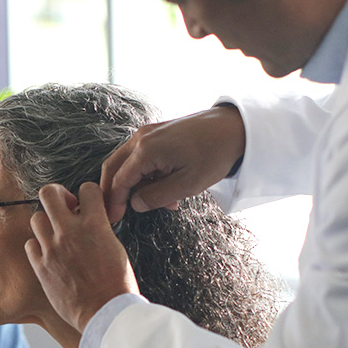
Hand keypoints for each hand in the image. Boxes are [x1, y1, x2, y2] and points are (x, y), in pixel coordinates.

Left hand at [26, 183, 138, 331]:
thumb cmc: (116, 284)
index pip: (87, 188)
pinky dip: (38, 246)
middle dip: (56, 196)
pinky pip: (30, 244)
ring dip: (46, 223)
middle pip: (49, 193)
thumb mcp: (115, 247)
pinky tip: (49, 254)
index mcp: (95, 224)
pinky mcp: (41, 266)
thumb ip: (99, 228)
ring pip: (36, 217)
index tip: (85, 204)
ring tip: (55, 234)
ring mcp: (52, 248)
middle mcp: (70, 231)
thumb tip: (88, 219)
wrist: (105, 312)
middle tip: (63, 209)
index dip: (86, 194)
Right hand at [100, 105, 244, 222]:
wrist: (233, 128)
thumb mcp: (188, 184)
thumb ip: (157, 196)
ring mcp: (148, 133)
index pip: (119, 180)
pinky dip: (144, 173)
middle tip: (118, 213)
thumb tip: (135, 204)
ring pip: (126, 162)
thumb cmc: (215, 154)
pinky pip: (140, 156)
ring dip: (134, 184)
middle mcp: (141, 138)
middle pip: (114, 167)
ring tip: (162, 201)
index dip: (113, 202)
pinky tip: (165, 186)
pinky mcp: (156, 133)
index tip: (114, 219)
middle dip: (114, 192)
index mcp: (146, 150)